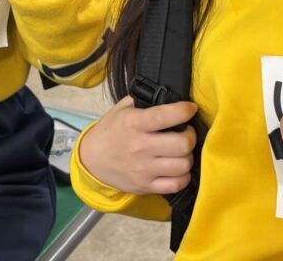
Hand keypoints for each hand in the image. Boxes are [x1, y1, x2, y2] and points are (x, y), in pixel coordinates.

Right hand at [77, 96, 197, 194]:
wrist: (91, 160)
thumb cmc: (110, 131)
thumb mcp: (122, 109)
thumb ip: (144, 101)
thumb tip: (169, 96)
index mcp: (134, 124)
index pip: (166, 116)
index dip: (184, 111)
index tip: (190, 108)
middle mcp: (140, 147)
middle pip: (182, 144)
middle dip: (191, 136)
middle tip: (186, 132)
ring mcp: (144, 170)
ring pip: (183, 165)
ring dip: (188, 156)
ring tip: (182, 151)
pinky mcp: (146, 187)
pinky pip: (177, 185)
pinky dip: (184, 176)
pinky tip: (178, 168)